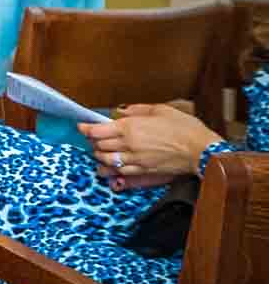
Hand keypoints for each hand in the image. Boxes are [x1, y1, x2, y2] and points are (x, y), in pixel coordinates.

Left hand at [80, 103, 222, 186]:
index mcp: (130, 128)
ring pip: (106, 161)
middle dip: (93, 142)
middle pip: (99, 147)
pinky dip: (111, 170)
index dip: (86, 129)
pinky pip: (120, 173)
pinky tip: (110, 167)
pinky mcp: (144, 172)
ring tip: (100, 151)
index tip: (82, 127)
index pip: (97, 131)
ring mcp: (135, 161)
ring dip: (100, 156)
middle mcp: (129, 145)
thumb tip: (121, 112)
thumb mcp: (160, 110)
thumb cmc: (184, 128)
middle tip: (93, 138)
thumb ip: (137, 111)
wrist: (202, 151)